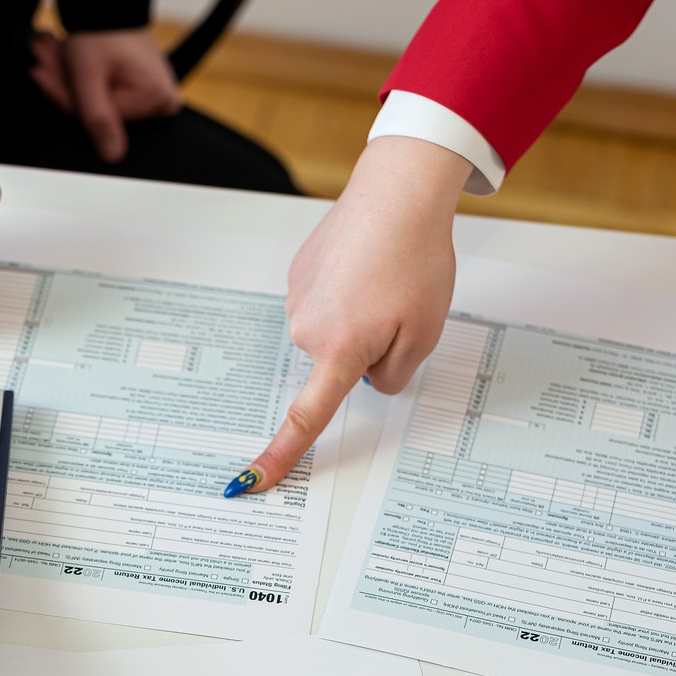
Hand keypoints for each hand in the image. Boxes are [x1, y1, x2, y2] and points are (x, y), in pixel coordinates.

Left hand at [29, 29, 182, 163]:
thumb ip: (98, 116)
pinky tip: (65, 57)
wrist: (111, 1)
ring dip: (67, 77)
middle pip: (97, 107)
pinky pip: (104, 91)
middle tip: (41, 57)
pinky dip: (81, 76)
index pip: (97, 115)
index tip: (39, 73)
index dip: (62, 95)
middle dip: (63, 82)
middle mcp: (161, 99)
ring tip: (50, 49)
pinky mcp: (141, 87)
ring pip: (96, 99)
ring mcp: (152, 93)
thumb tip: (112, 155)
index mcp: (157, 98)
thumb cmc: (104, 28)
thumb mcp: (90, 72)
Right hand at [225, 135, 470, 496]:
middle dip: (368, 352)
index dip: (280, 456)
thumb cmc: (416, 260)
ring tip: (386, 279)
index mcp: (338, 351)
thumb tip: (369, 378)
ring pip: (333, 334)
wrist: (397, 193)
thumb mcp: (424, 334)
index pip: (305, 419)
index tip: (250, 482)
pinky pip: (325, 303)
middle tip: (400, 311)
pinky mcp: (298, 275)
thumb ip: (394, 374)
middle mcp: (307, 330)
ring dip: (359, 318)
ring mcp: (297, 299)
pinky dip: (346, 293)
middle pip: (338, 367)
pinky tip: (367, 265)